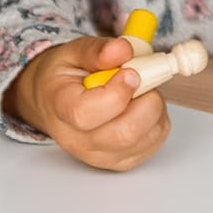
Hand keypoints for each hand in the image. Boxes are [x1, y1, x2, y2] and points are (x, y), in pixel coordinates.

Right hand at [7, 35, 170, 170]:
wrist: (54, 103)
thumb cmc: (63, 79)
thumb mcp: (71, 53)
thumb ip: (96, 50)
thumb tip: (123, 50)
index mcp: (59, 108)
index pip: (86, 114)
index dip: (116, 94)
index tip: (130, 73)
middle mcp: (77, 139)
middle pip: (122, 134)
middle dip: (145, 101)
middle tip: (143, 79)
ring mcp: (99, 155)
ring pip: (143, 139)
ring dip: (154, 109)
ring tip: (141, 91)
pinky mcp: (120, 161)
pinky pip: (152, 144)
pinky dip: (158, 121)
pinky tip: (143, 106)